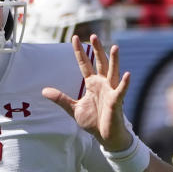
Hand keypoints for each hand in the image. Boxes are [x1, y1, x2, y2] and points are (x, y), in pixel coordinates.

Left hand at [42, 35, 132, 151]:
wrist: (106, 136)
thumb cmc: (93, 121)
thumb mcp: (73, 108)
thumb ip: (61, 99)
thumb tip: (44, 91)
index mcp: (92, 84)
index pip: (85, 64)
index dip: (79, 52)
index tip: (74, 38)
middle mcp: (102, 84)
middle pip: (100, 63)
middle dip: (97, 49)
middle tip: (93, 36)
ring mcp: (110, 91)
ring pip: (112, 72)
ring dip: (114, 60)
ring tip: (114, 47)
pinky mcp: (116, 101)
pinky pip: (121, 90)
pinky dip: (125, 83)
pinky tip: (127, 74)